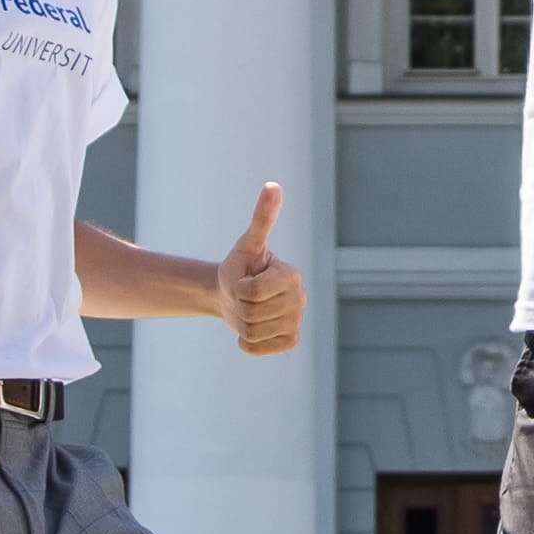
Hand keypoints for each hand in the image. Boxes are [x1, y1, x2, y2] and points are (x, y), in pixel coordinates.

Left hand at [215, 180, 305, 354]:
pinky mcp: (290, 341)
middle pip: (251, 314)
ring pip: (252, 333)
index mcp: (293, 275)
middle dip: (239, 306)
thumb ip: (262, 218)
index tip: (244, 280)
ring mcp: (297, 322)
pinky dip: (246, 342)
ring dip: (240, 324)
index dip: (239, 287)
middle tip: (244, 296)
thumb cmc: (240, 266)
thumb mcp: (247, 243)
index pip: (254, 291)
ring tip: (247, 311)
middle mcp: (301, 299)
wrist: (233, 296)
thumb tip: (273, 186)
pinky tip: (251, 329)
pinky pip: (257, 348)